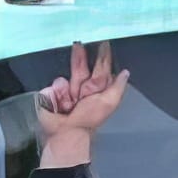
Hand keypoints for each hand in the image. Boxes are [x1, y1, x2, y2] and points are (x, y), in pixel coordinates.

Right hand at [35, 44, 126, 169]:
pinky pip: (51, 89)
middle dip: (79, 55)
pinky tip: (60, 107)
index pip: (100, 68)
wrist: (66, 133)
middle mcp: (81, 88)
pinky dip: (55, 96)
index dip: (102, 56)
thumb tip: (125, 72)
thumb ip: (117, 86)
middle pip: (80, 67)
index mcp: (96, 89)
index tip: (103, 43)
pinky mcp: (51, 96)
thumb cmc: (89, 120)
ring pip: (63, 79)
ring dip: (65, 90)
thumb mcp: (109, 102)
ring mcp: (65, 91)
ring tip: (69, 105)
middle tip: (78, 43)